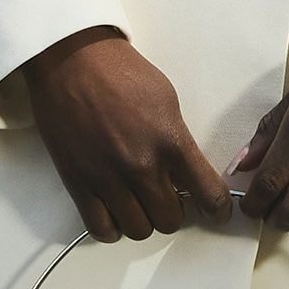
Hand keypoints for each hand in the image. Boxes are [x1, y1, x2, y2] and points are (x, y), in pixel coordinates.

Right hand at [22, 29, 229, 240]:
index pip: (208, 195)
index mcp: (170, 142)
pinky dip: (111, 227)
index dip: (216, 210)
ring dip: (143, 220)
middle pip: (171, 220)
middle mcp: (141, 165)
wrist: (72, 59)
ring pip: (138, 229)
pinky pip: (100, 228)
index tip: (215, 211)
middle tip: (168, 197)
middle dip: (174, 211)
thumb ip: (178, 140)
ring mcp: (108, 177)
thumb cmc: (118, 71)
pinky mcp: (78, 182)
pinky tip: (114, 211)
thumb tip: (186, 171)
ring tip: (138, 202)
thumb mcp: (166, 99)